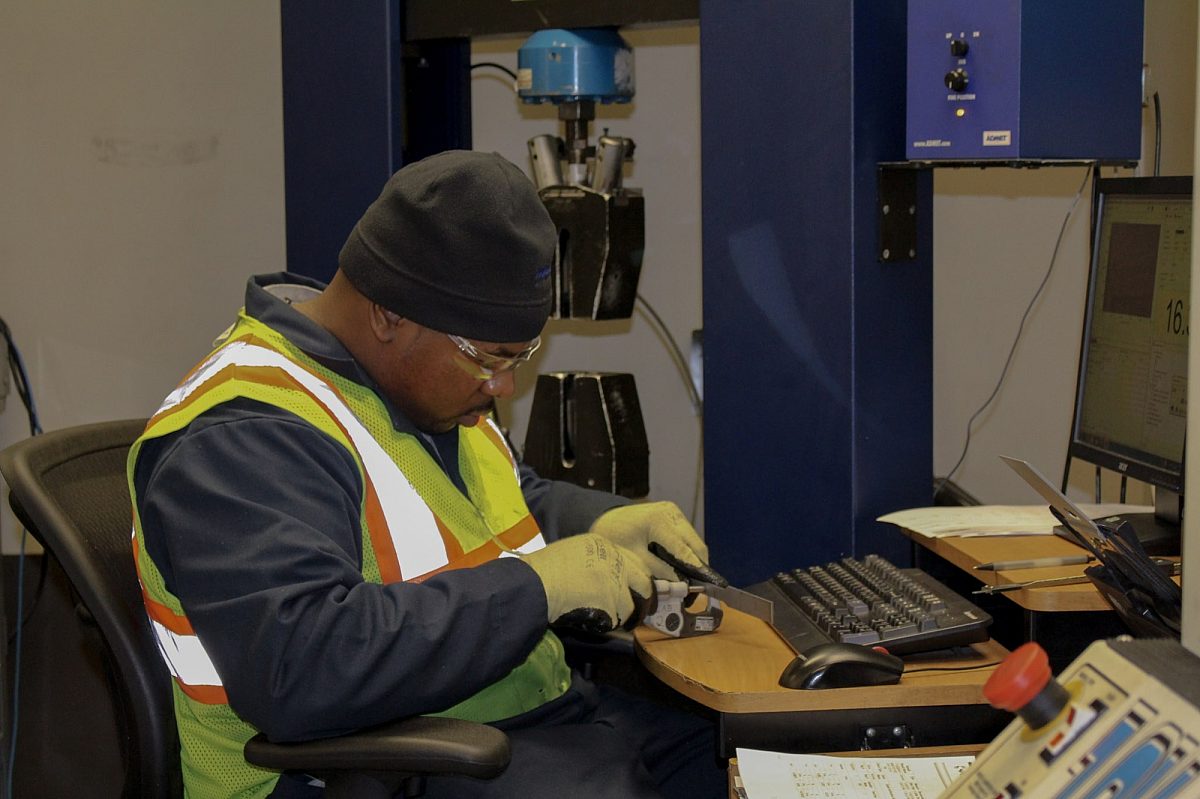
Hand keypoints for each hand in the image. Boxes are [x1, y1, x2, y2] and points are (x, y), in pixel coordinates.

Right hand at [520, 534, 652, 633]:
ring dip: (620, 616)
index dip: (636, 579)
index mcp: (603, 544)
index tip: (637, 590)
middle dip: (643, 599)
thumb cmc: (543, 572)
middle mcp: (615, 559)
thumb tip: (606, 580)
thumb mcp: (573, 553)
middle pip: (643, 582)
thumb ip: (595, 561)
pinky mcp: (612, 601)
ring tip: (602, 618)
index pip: (634, 561)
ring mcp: (615, 580)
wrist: (534, 585)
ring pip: (630, 606)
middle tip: (638, 612)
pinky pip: (616, 620)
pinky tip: (590, 620)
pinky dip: (606, 625)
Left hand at [588, 501, 709, 579]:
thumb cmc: (615, 537)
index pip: (683, 551)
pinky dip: (687, 550)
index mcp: (658, 522)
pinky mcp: (673, 513)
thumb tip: (681, 584)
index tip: (703, 588)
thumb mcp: (634, 557)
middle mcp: (671, 513)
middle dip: (698, 567)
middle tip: (698, 588)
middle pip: (695, 544)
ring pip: (694, 540)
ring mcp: (674, 511)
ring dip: (694, 559)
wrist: (606, 518)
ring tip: (690, 579)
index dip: (695, 571)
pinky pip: (687, 535)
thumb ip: (658, 570)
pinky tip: (681, 565)